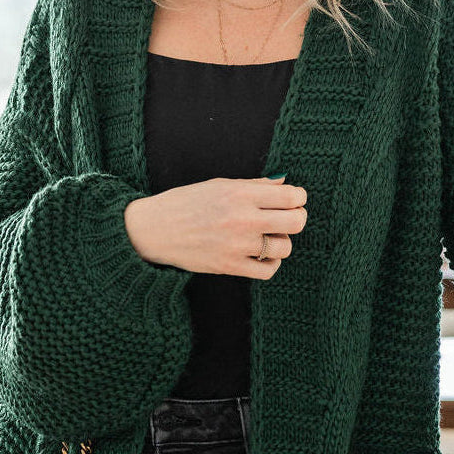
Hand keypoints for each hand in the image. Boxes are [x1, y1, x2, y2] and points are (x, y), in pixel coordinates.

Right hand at [124, 174, 307, 278]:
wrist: (155, 229)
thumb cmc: (187, 202)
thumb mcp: (220, 184)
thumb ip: (255, 185)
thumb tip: (284, 183)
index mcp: (240, 194)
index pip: (290, 197)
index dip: (299, 198)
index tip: (294, 199)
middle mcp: (242, 219)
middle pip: (296, 222)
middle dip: (297, 218)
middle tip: (288, 218)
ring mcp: (237, 245)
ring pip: (284, 248)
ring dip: (281, 242)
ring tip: (268, 237)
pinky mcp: (230, 266)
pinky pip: (268, 271)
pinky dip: (271, 264)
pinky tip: (262, 255)